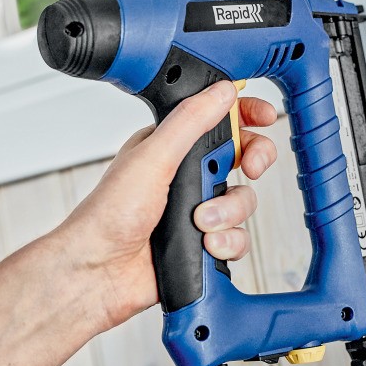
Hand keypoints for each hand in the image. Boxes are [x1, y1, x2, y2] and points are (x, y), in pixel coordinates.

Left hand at [58, 80, 277, 326]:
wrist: (100, 272)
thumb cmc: (108, 215)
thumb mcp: (153, 156)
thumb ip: (191, 121)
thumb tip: (221, 92)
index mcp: (170, 145)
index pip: (217, 120)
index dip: (246, 116)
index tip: (265, 117)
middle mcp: (185, 175)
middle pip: (242, 158)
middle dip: (251, 162)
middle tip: (251, 167)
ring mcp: (196, 210)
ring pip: (243, 201)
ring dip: (228, 212)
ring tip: (201, 221)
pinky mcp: (203, 242)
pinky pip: (238, 237)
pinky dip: (226, 242)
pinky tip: (206, 245)